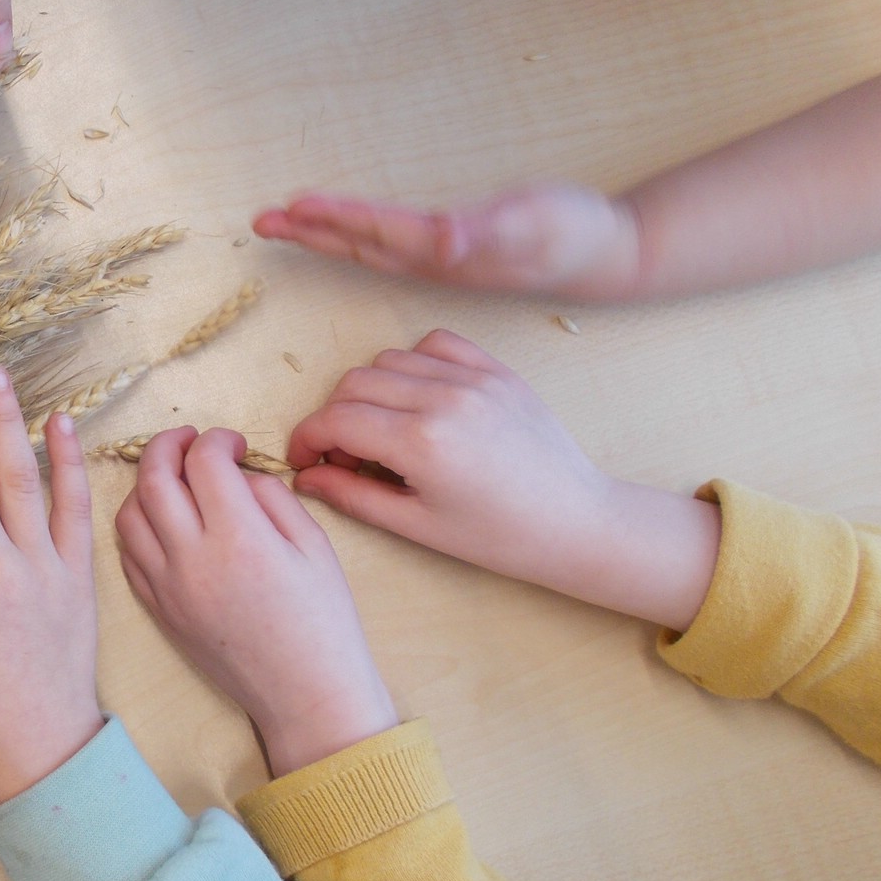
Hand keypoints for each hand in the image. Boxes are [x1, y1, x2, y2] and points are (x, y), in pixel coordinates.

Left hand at [116, 427, 394, 775]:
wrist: (305, 695)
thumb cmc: (323, 621)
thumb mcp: (314, 546)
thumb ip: (272, 497)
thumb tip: (237, 473)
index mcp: (240, 538)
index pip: (204, 461)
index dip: (217, 439)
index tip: (232, 443)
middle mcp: (193, 560)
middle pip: (153, 479)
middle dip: (167, 445)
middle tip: (189, 440)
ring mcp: (168, 588)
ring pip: (128, 515)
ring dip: (145, 485)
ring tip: (173, 479)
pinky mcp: (159, 611)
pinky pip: (128, 555)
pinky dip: (137, 526)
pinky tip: (163, 521)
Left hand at [253, 183, 644, 298]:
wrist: (608, 256)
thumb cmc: (574, 234)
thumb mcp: (531, 226)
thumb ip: (484, 234)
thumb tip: (441, 239)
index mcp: (443, 252)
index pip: (374, 232)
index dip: (332, 219)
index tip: (289, 209)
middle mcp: (433, 260)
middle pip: (358, 243)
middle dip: (310, 232)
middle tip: (262, 220)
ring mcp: (441, 263)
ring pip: (369, 248)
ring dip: (327, 236)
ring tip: (288, 222)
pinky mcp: (453, 259)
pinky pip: (391, 248)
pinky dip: (359, 237)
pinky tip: (347, 235)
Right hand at [286, 330, 720, 630]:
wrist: (576, 523)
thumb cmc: (499, 536)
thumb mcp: (418, 526)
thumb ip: (353, 496)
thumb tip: (306, 477)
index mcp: (422, 443)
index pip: (335, 419)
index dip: (306, 438)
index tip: (304, 459)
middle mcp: (444, 398)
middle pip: (353, 384)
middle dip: (335, 418)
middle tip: (348, 456)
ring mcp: (473, 378)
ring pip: (388, 360)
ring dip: (371, 391)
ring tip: (386, 430)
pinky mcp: (496, 370)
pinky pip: (435, 343)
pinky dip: (413, 365)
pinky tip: (419, 399)